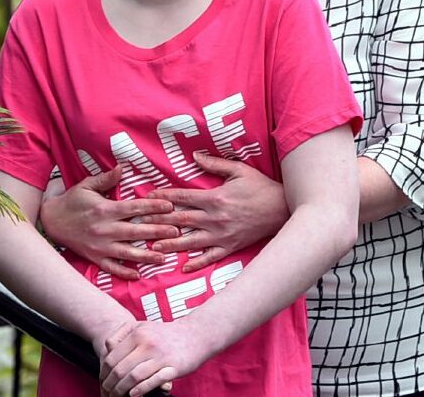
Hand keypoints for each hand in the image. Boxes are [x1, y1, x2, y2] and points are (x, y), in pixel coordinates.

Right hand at [39, 167, 179, 278]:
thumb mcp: (87, 186)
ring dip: (146, 254)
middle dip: (157, 231)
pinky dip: (123, 272)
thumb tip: (122, 167)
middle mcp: (104, 228)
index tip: (170, 206)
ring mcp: (99, 245)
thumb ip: (106, 179)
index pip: (134, 207)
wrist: (49, 220)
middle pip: (135, 230)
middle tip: (177, 232)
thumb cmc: (72, 201)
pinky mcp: (93, 257)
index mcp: (105, 209)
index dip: (153, 206)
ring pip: (126, 251)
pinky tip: (137, 274)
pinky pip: (110, 267)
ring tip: (164, 256)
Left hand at [99, 318, 212, 396]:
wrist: (197, 334)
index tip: (103, 381)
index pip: (112, 358)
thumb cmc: (167, 333)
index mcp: (138, 333)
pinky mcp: (173, 367)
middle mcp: (148, 343)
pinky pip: (152, 381)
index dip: (104, 373)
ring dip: (122, 390)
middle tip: (107, 392)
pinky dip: (140, 390)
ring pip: (133, 377)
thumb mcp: (144, 326)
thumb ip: (124, 333)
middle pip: (120, 369)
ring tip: (118, 395)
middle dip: (110, 384)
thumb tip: (107, 347)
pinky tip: (133, 394)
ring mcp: (161, 355)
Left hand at [144, 151, 289, 272]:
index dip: (164, 196)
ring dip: (171, 245)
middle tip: (139, 223)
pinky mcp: (231, 246)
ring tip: (152, 248)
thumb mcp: (240, 170)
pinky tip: (184, 267)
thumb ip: (216, 164)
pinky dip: (197, 263)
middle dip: (159, 221)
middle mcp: (216, 218)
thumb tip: (195, 156)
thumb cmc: (261, 188)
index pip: (183, 197)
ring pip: (191, 241)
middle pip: (181, 220)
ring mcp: (222, 234)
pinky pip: (211, 257)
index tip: (149, 196)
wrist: (283, 209)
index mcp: (216, 198)